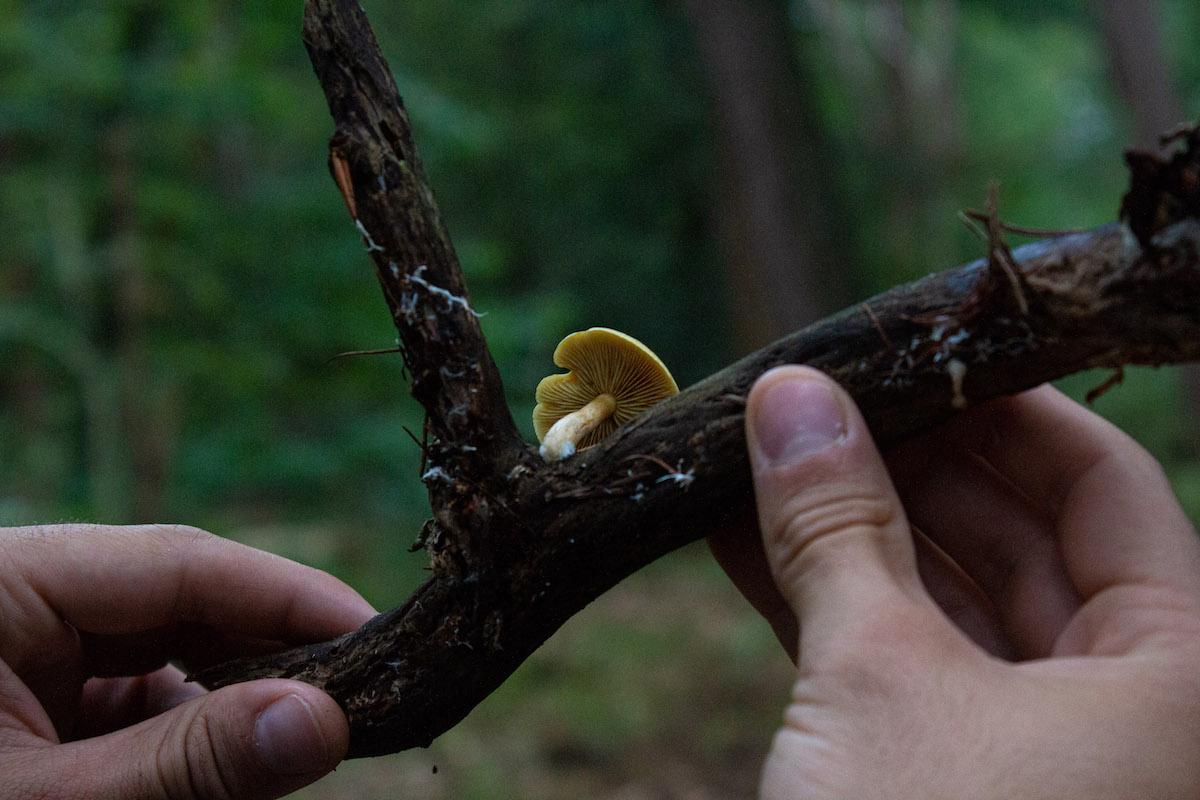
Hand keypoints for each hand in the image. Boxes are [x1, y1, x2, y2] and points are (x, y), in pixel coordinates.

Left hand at [0, 523, 375, 798]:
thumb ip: (189, 761)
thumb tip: (328, 721)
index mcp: (3, 580)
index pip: (180, 561)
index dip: (290, 595)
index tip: (377, 631)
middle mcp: (23, 600)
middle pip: (184, 602)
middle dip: (275, 652)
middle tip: (366, 687)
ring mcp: (31, 651)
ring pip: (172, 651)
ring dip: (244, 695)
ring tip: (318, 727)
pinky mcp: (42, 701)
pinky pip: (141, 695)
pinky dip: (199, 727)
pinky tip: (250, 757)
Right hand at [711, 366, 1199, 798]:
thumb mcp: (880, 676)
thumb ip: (836, 527)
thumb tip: (789, 398)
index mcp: (1175, 678)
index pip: (1104, 485)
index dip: (1001, 408)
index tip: (907, 358)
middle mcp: (1121, 709)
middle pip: (1017, 538)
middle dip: (900, 467)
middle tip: (805, 410)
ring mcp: (1030, 750)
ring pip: (944, 605)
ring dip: (843, 535)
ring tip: (757, 463)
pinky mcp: (948, 784)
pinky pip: (897, 670)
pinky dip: (824, 610)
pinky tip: (745, 545)